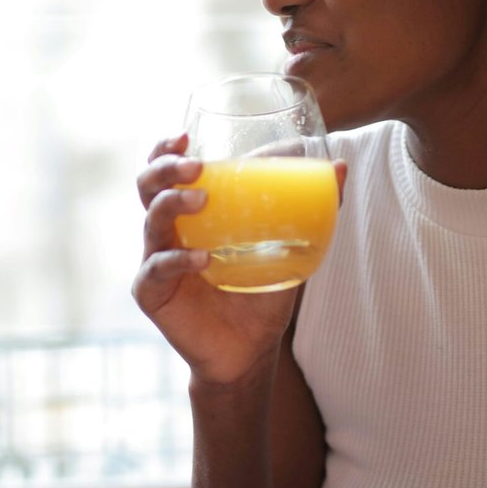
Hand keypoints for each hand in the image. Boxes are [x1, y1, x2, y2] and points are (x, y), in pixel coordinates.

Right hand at [132, 135, 345, 383]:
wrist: (248, 351)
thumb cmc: (260, 294)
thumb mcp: (290, 248)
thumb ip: (309, 209)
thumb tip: (338, 167)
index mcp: (189, 215)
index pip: (166, 173)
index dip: (165, 150)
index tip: (184, 135)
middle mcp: (167, 233)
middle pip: (147, 187)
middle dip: (166, 168)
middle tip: (197, 166)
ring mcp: (156, 261)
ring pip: (150, 221)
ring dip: (173, 203)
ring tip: (202, 200)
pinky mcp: (152, 293)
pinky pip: (157, 269)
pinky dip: (177, 259)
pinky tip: (202, 259)